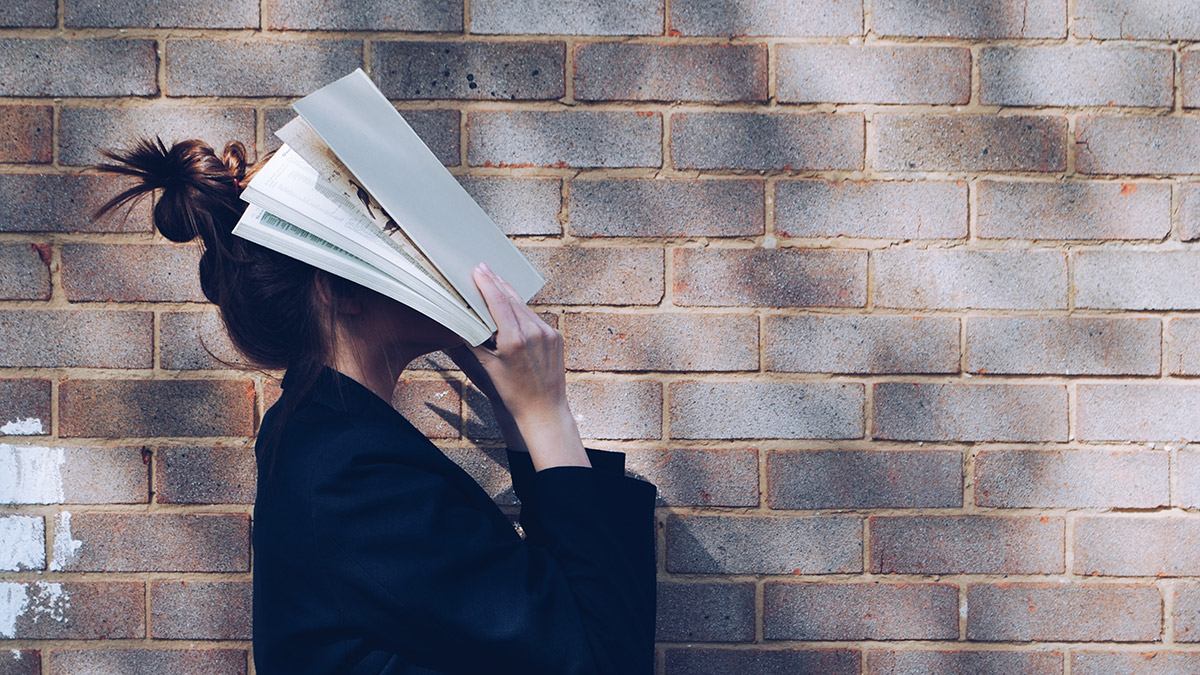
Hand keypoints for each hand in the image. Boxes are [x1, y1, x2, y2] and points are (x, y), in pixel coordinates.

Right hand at [459, 263, 588, 469]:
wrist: (544, 409)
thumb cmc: (514, 393)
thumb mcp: (489, 367)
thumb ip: (476, 342)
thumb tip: (464, 323)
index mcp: (515, 339)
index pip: (498, 302)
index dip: (487, 283)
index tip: (479, 269)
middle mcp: (534, 332)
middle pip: (511, 299)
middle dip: (496, 283)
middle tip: (484, 268)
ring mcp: (548, 333)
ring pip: (524, 307)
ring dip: (509, 294)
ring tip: (496, 281)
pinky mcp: (556, 336)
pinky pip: (535, 317)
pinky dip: (522, 310)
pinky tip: (513, 305)